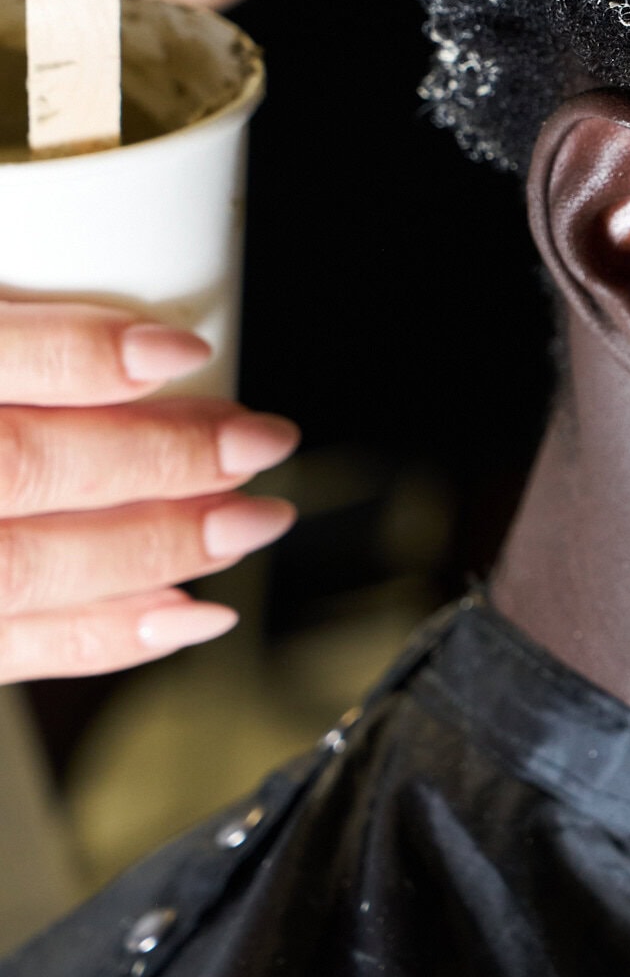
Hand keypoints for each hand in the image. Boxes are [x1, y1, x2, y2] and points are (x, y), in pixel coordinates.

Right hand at [0, 300, 296, 683]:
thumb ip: (26, 326)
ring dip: (158, 547)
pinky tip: (190, 614)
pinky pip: (10, 650)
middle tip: (259, 440)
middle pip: (26, 467)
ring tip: (253, 522)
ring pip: (26, 566)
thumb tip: (153, 332)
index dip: (84, 355)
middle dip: (160, 458)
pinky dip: (108, 638)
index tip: (182, 350)